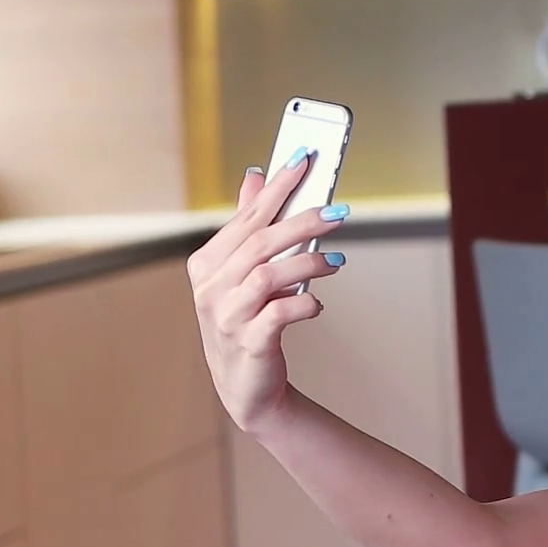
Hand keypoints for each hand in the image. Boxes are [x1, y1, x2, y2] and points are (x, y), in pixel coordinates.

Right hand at [186, 153, 347, 434]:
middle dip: (303, 221)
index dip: (277, 187)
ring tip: (337, 263)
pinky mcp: (249, 343)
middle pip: (260, 242)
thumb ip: (248, 226)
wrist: (246, 387)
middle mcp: (211, 287)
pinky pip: (278, 314)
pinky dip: (303, 303)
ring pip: (268, 275)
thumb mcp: (243, 274)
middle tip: (339, 212)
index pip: (248, 216)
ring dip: (308, 263)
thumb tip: (254, 176)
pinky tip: (318, 303)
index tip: (305, 160)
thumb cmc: (248, 321)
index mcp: (208, 263)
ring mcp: (226, 316)